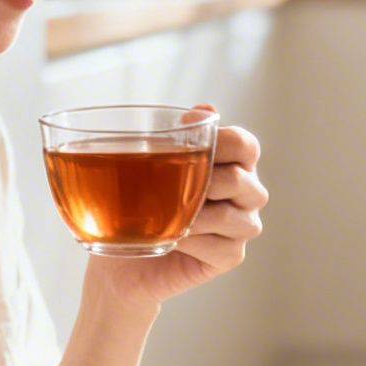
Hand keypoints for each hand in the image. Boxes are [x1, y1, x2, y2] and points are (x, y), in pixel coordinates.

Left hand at [88, 106, 266, 306]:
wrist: (119, 255)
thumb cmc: (135, 204)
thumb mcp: (146, 163)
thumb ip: (176, 135)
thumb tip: (204, 110)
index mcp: (232, 162)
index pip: (245, 145)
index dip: (222, 141)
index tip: (182, 135)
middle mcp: (246, 192)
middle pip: (241, 180)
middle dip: (199, 182)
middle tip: (163, 185)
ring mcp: (243, 225)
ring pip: (230, 216)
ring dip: (191, 215)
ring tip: (162, 215)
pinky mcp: (231, 256)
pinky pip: (221, 247)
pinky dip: (190, 242)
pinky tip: (169, 239)